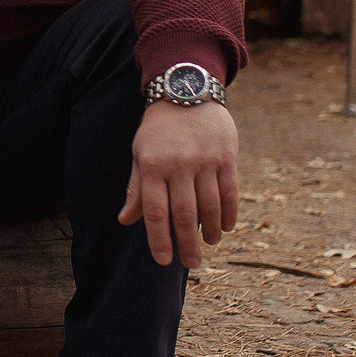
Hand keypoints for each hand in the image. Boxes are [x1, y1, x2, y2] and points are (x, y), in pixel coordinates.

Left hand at [118, 101, 239, 268]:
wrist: (186, 92)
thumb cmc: (158, 130)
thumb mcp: (140, 154)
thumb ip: (136, 189)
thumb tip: (125, 220)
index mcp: (152, 166)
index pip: (155, 211)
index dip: (159, 239)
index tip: (163, 261)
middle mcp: (178, 165)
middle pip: (185, 214)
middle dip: (188, 244)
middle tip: (192, 264)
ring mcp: (204, 161)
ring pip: (210, 206)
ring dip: (211, 231)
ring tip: (209, 244)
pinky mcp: (226, 156)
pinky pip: (230, 192)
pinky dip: (229, 213)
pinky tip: (226, 227)